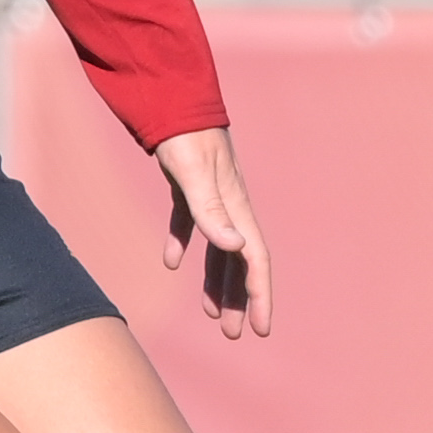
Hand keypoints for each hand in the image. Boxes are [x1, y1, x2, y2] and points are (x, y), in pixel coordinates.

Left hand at [156, 126, 271, 340]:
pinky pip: (190, 224)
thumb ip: (210, 213)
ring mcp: (211, 197)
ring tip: (210, 314)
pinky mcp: (189, 187)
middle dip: (237, 300)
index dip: (260, 296)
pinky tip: (172, 262)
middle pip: (238, 263)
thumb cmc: (184, 136)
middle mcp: (230, 207)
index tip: (261, 328)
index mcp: (236, 209)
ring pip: (218, 250)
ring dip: (215, 282)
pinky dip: (183, 244)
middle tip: (233, 334)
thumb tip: (235, 249)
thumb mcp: (194, 175)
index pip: (255, 261)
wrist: (173, 98)